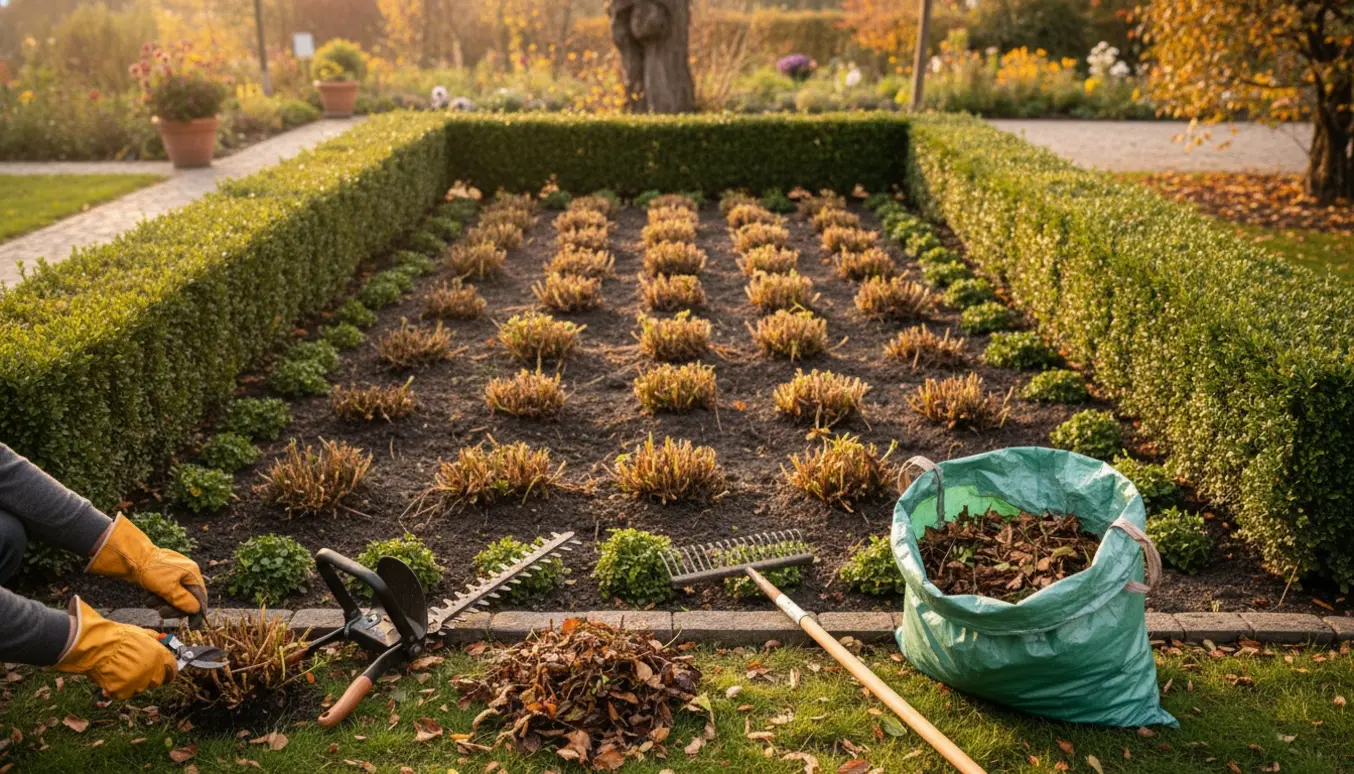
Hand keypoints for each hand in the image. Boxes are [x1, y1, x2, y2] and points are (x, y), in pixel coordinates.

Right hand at [54, 598, 177, 698]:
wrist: (98, 646)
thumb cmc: (118, 637)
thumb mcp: (141, 633)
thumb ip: (154, 638)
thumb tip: (162, 639)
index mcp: (160, 656)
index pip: (172, 669)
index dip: (169, 670)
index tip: (166, 672)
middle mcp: (152, 671)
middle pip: (158, 680)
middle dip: (151, 677)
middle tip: (138, 671)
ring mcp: (138, 683)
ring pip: (141, 688)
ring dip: (134, 682)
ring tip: (121, 671)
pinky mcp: (123, 691)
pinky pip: (124, 693)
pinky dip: (119, 689)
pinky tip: (112, 678)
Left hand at [87, 515, 206, 616]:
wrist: (131, 558)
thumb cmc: (151, 571)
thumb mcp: (168, 589)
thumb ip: (184, 600)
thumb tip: (196, 609)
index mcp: (192, 572)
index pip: (200, 595)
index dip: (197, 611)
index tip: (194, 625)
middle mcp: (186, 572)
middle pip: (187, 597)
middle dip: (173, 607)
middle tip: (162, 613)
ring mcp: (174, 574)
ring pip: (174, 596)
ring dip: (162, 603)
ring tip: (151, 601)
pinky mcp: (163, 577)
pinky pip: (165, 592)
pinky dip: (157, 596)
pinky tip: (148, 595)